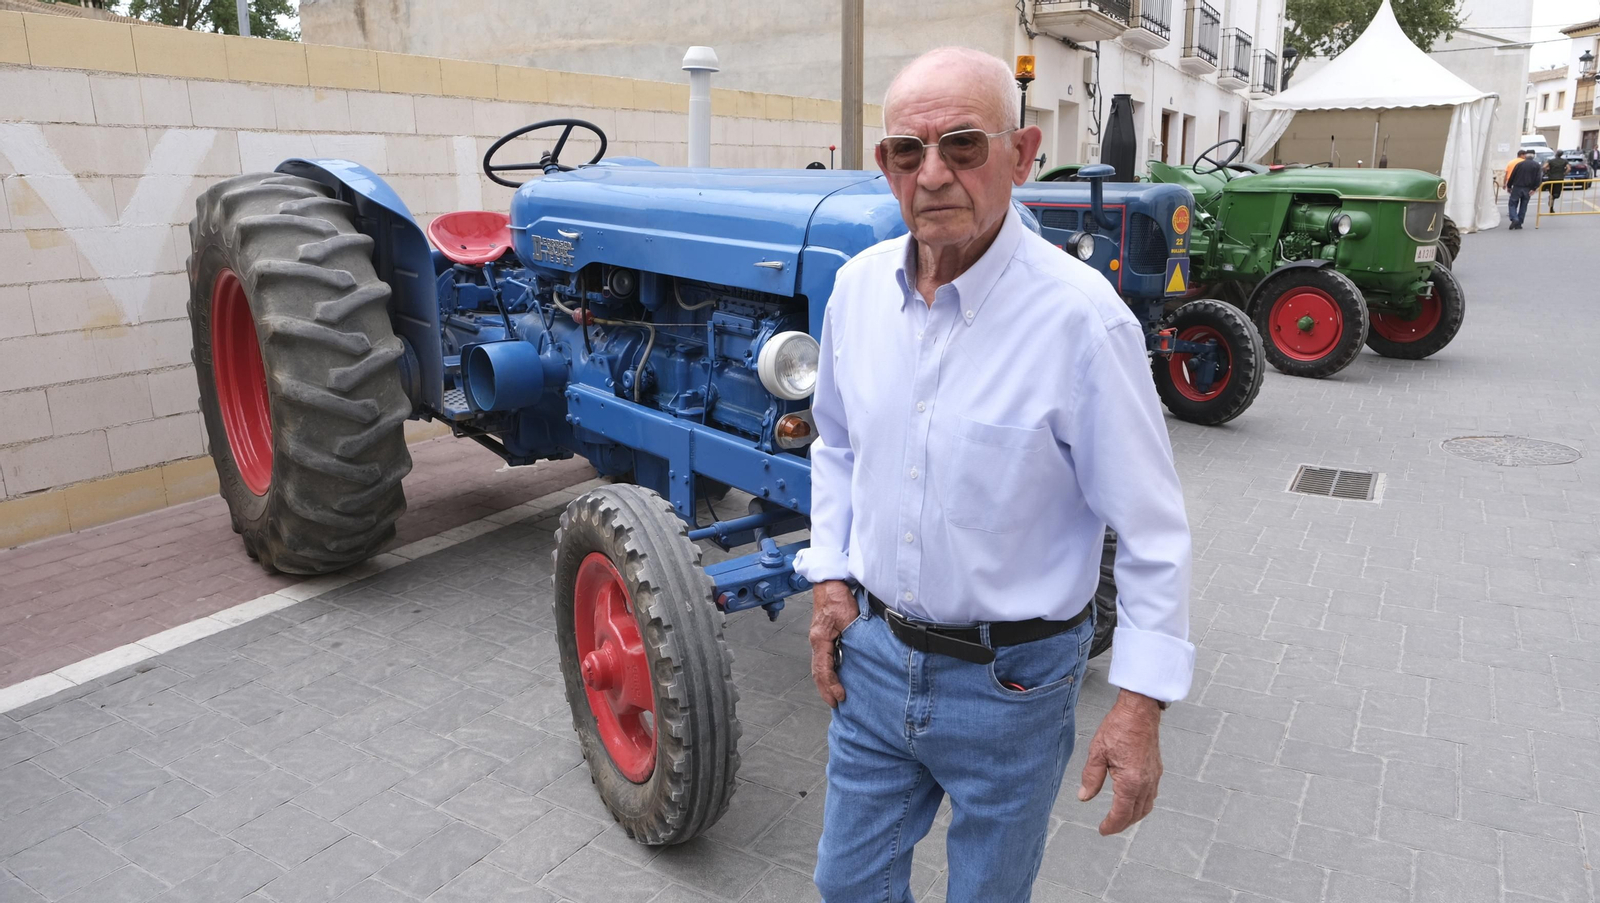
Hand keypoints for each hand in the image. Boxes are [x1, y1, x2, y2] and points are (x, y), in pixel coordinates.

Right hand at [808, 580, 856, 706]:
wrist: (830, 581)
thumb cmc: (836, 596)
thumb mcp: (848, 616)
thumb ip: (854, 634)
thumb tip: (862, 651)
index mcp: (820, 639)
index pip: (823, 669)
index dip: (831, 685)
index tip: (840, 697)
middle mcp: (817, 641)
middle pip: (818, 671)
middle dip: (825, 689)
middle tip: (835, 703)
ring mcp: (819, 638)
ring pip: (819, 666)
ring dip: (825, 682)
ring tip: (833, 695)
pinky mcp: (824, 635)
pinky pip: (823, 658)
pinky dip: (828, 671)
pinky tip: (835, 676)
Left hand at [1078, 689, 1163, 834]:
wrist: (1140, 711)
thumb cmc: (1118, 727)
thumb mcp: (1097, 752)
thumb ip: (1091, 778)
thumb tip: (1083, 796)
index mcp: (1130, 781)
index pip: (1121, 813)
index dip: (1111, 825)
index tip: (1102, 830)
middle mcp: (1146, 782)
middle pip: (1136, 814)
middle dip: (1122, 824)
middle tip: (1108, 827)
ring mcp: (1154, 777)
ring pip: (1147, 806)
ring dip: (1133, 816)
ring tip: (1119, 818)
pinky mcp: (1156, 770)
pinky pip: (1152, 795)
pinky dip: (1142, 804)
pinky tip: (1132, 801)